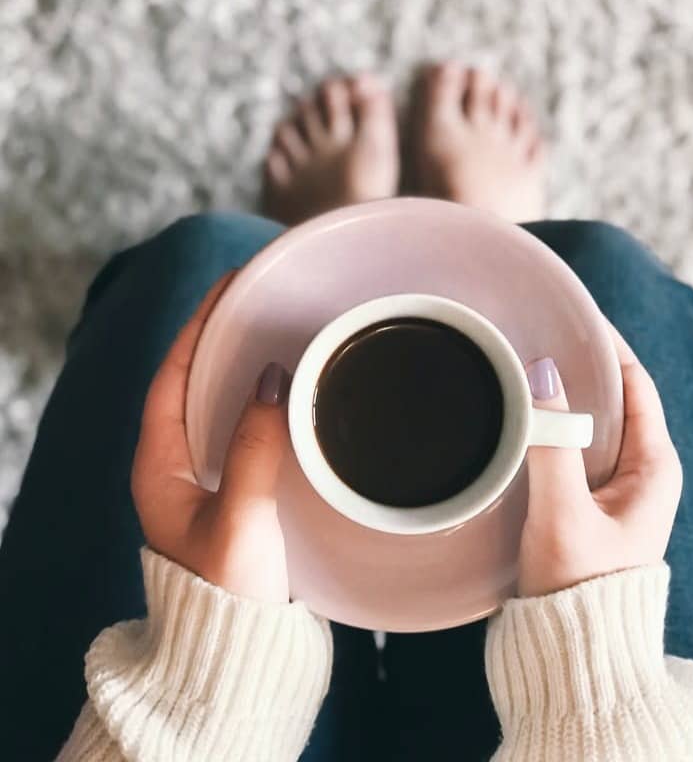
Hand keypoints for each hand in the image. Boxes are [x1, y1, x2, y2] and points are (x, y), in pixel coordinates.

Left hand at [132, 272, 292, 602]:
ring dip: (241, 368)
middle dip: (220, 338)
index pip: (171, 376)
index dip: (197, 328)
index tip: (230, 287)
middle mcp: (175, 468)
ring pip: (217, 406)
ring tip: (275, 332)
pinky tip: (287, 394)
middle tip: (258, 301)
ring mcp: (203, 481)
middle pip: (191, 383)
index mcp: (159, 468)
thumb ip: (255, 449)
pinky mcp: (232, 494)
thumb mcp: (241, 519)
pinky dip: (260, 403)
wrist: (237, 651)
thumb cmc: (229, 592)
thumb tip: (273, 380)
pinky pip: (240, 430)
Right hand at [518, 323, 681, 596]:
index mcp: (653, 468)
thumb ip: (553, 446)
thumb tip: (542, 376)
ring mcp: (612, 488)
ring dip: (561, 397)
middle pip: (612, 399)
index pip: (636, 385)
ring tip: (523, 368)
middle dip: (579, 366)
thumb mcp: (564, 513)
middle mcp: (639, 472)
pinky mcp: (585, 503)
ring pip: (588, 423)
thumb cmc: (578, 588)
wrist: (573, 650)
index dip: (607, 346)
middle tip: (536, 336)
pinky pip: (570, 448)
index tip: (572, 315)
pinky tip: (520, 419)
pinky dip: (549, 428)